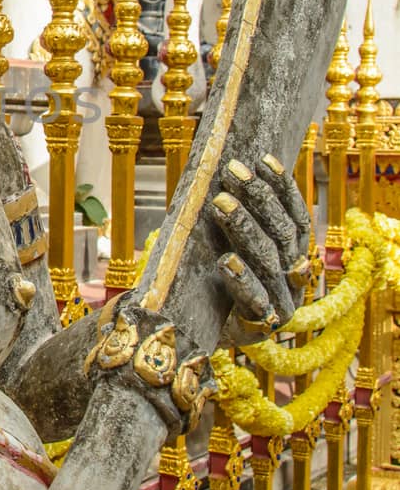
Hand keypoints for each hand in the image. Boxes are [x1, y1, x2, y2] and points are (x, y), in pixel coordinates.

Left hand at [211, 154, 311, 346]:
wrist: (193, 330)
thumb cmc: (208, 278)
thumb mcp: (220, 242)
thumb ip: (228, 216)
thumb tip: (215, 170)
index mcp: (292, 256)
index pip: (296, 217)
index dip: (283, 189)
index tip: (263, 160)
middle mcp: (293, 279)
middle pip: (283, 235)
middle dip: (259, 200)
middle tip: (231, 173)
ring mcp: (280, 303)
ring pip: (270, 262)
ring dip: (245, 229)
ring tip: (220, 205)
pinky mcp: (260, 328)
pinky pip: (256, 302)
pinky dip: (242, 280)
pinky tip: (226, 260)